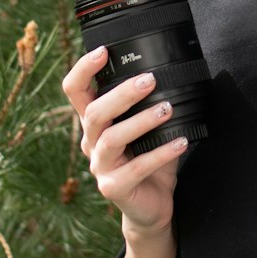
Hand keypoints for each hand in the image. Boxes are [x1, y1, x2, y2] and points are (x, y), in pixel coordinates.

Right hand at [62, 47, 186, 237]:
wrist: (151, 206)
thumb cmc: (149, 158)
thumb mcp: (147, 127)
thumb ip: (150, 103)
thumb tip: (174, 72)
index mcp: (94, 122)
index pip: (75, 91)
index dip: (82, 70)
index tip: (102, 51)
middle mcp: (91, 143)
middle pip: (94, 113)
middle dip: (121, 94)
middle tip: (149, 80)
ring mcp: (100, 167)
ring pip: (112, 139)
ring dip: (141, 121)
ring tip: (168, 109)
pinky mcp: (114, 188)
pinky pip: (136, 168)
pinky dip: (161, 153)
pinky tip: (181, 142)